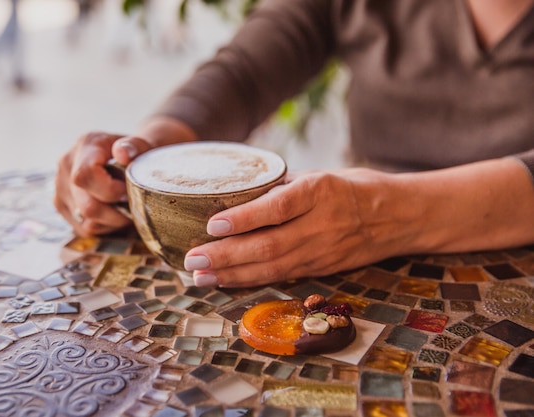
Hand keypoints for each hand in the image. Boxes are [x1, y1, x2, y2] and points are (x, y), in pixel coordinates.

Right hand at [53, 131, 150, 235]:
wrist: (127, 155)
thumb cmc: (138, 152)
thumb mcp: (144, 143)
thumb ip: (136, 146)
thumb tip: (122, 153)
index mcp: (86, 145)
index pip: (85, 175)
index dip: (111, 191)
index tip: (129, 191)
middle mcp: (67, 166)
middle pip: (88, 206)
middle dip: (118, 213)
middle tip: (135, 205)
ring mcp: (61, 187)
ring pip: (87, 221)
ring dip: (114, 222)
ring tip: (127, 208)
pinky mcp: (63, 206)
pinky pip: (85, 228)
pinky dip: (106, 226)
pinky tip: (116, 212)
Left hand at [183, 169, 390, 286]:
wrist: (401, 216)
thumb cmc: (355, 187)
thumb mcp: (320, 174)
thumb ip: (282, 187)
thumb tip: (236, 193)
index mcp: (321, 191)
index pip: (278, 207)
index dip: (244, 218)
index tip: (212, 223)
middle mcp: (322, 224)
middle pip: (269, 245)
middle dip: (226, 255)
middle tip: (192, 259)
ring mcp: (324, 250)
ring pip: (273, 268)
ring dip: (233, 274)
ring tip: (200, 276)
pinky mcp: (324, 268)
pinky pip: (283, 276)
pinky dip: (252, 280)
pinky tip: (228, 280)